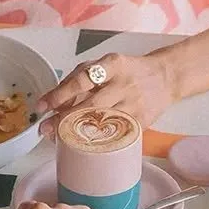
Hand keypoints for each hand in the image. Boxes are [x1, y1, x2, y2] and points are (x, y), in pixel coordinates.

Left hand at [38, 51, 175, 137]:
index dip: (59, 94)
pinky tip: (84, 144)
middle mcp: (123, 84)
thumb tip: (54, 100)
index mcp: (112, 65)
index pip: (81, 80)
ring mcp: (133, 105)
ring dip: (77, 132)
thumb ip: (80, 78)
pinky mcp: (140, 123)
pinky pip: (115, 134)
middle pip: (90, 105)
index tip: (43, 105)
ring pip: (102, 123)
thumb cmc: (127, 71)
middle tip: (45, 129)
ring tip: (59, 138)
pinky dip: (97, 140)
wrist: (164, 78)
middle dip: (64, 119)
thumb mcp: (105, 64)